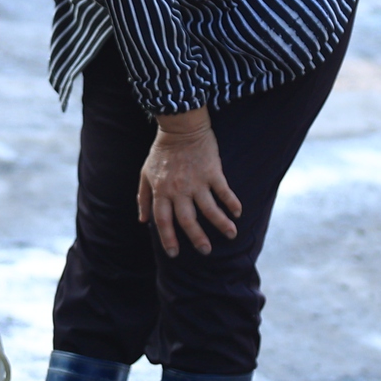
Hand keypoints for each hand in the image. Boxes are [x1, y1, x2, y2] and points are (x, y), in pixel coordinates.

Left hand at [136, 114, 240, 255]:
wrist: (180, 127)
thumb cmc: (162, 152)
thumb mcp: (146, 173)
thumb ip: (144, 197)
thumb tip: (143, 221)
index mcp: (161, 191)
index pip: (163, 220)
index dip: (168, 238)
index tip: (174, 254)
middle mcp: (179, 190)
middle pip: (187, 220)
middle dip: (197, 238)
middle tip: (205, 251)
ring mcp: (197, 181)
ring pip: (209, 209)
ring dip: (221, 224)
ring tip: (231, 235)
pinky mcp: (212, 172)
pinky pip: (224, 191)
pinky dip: (231, 203)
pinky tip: (238, 213)